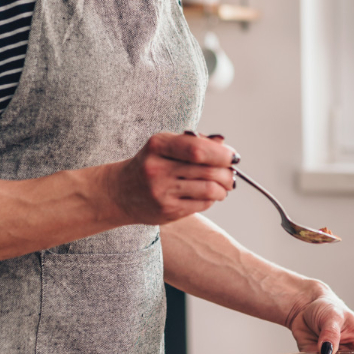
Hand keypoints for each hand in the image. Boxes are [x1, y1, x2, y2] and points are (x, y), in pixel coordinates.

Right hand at [103, 132, 236, 224]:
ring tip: (224, 186)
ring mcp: (162, 192)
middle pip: (207, 170)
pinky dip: (212, 199)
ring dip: (224, 188)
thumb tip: (225, 146)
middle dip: (227, 173)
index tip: (233, 157)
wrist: (120, 192)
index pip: (197, 149)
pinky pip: (202, 204)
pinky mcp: (167, 211)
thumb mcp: (165, 146)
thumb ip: (194, 142)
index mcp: (158, 145)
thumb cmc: (150, 164)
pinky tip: (208, 195)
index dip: (221, 153)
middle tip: (232, 174)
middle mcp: (158, 169)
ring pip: (209, 190)